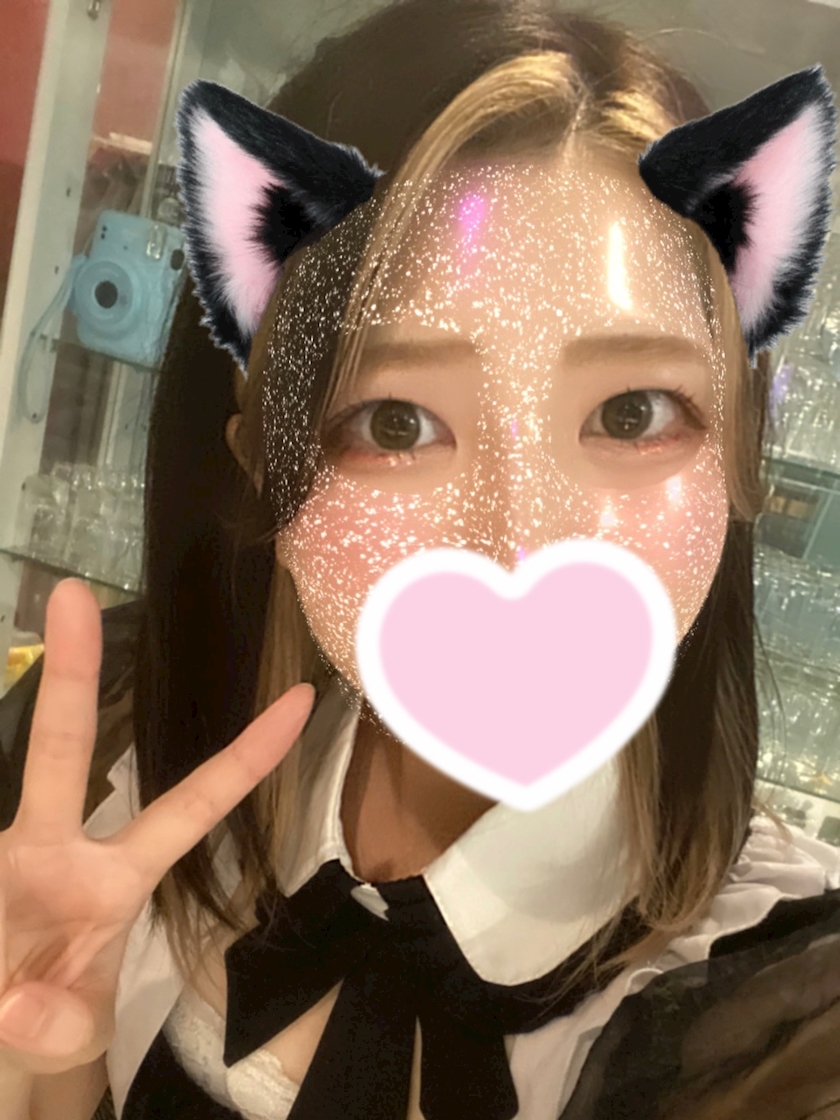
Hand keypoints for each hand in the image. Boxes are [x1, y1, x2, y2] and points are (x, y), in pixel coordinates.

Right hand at [0, 579, 313, 1075]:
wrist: (0, 1032)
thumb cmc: (56, 1014)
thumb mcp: (72, 1037)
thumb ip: (62, 1029)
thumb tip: (18, 1008)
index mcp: (116, 876)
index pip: (194, 807)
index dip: (248, 757)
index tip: (303, 698)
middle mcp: (57, 850)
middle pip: (64, 752)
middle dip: (74, 673)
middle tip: (71, 592)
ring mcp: (6, 856)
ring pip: (1, 796)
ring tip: (10, 972)